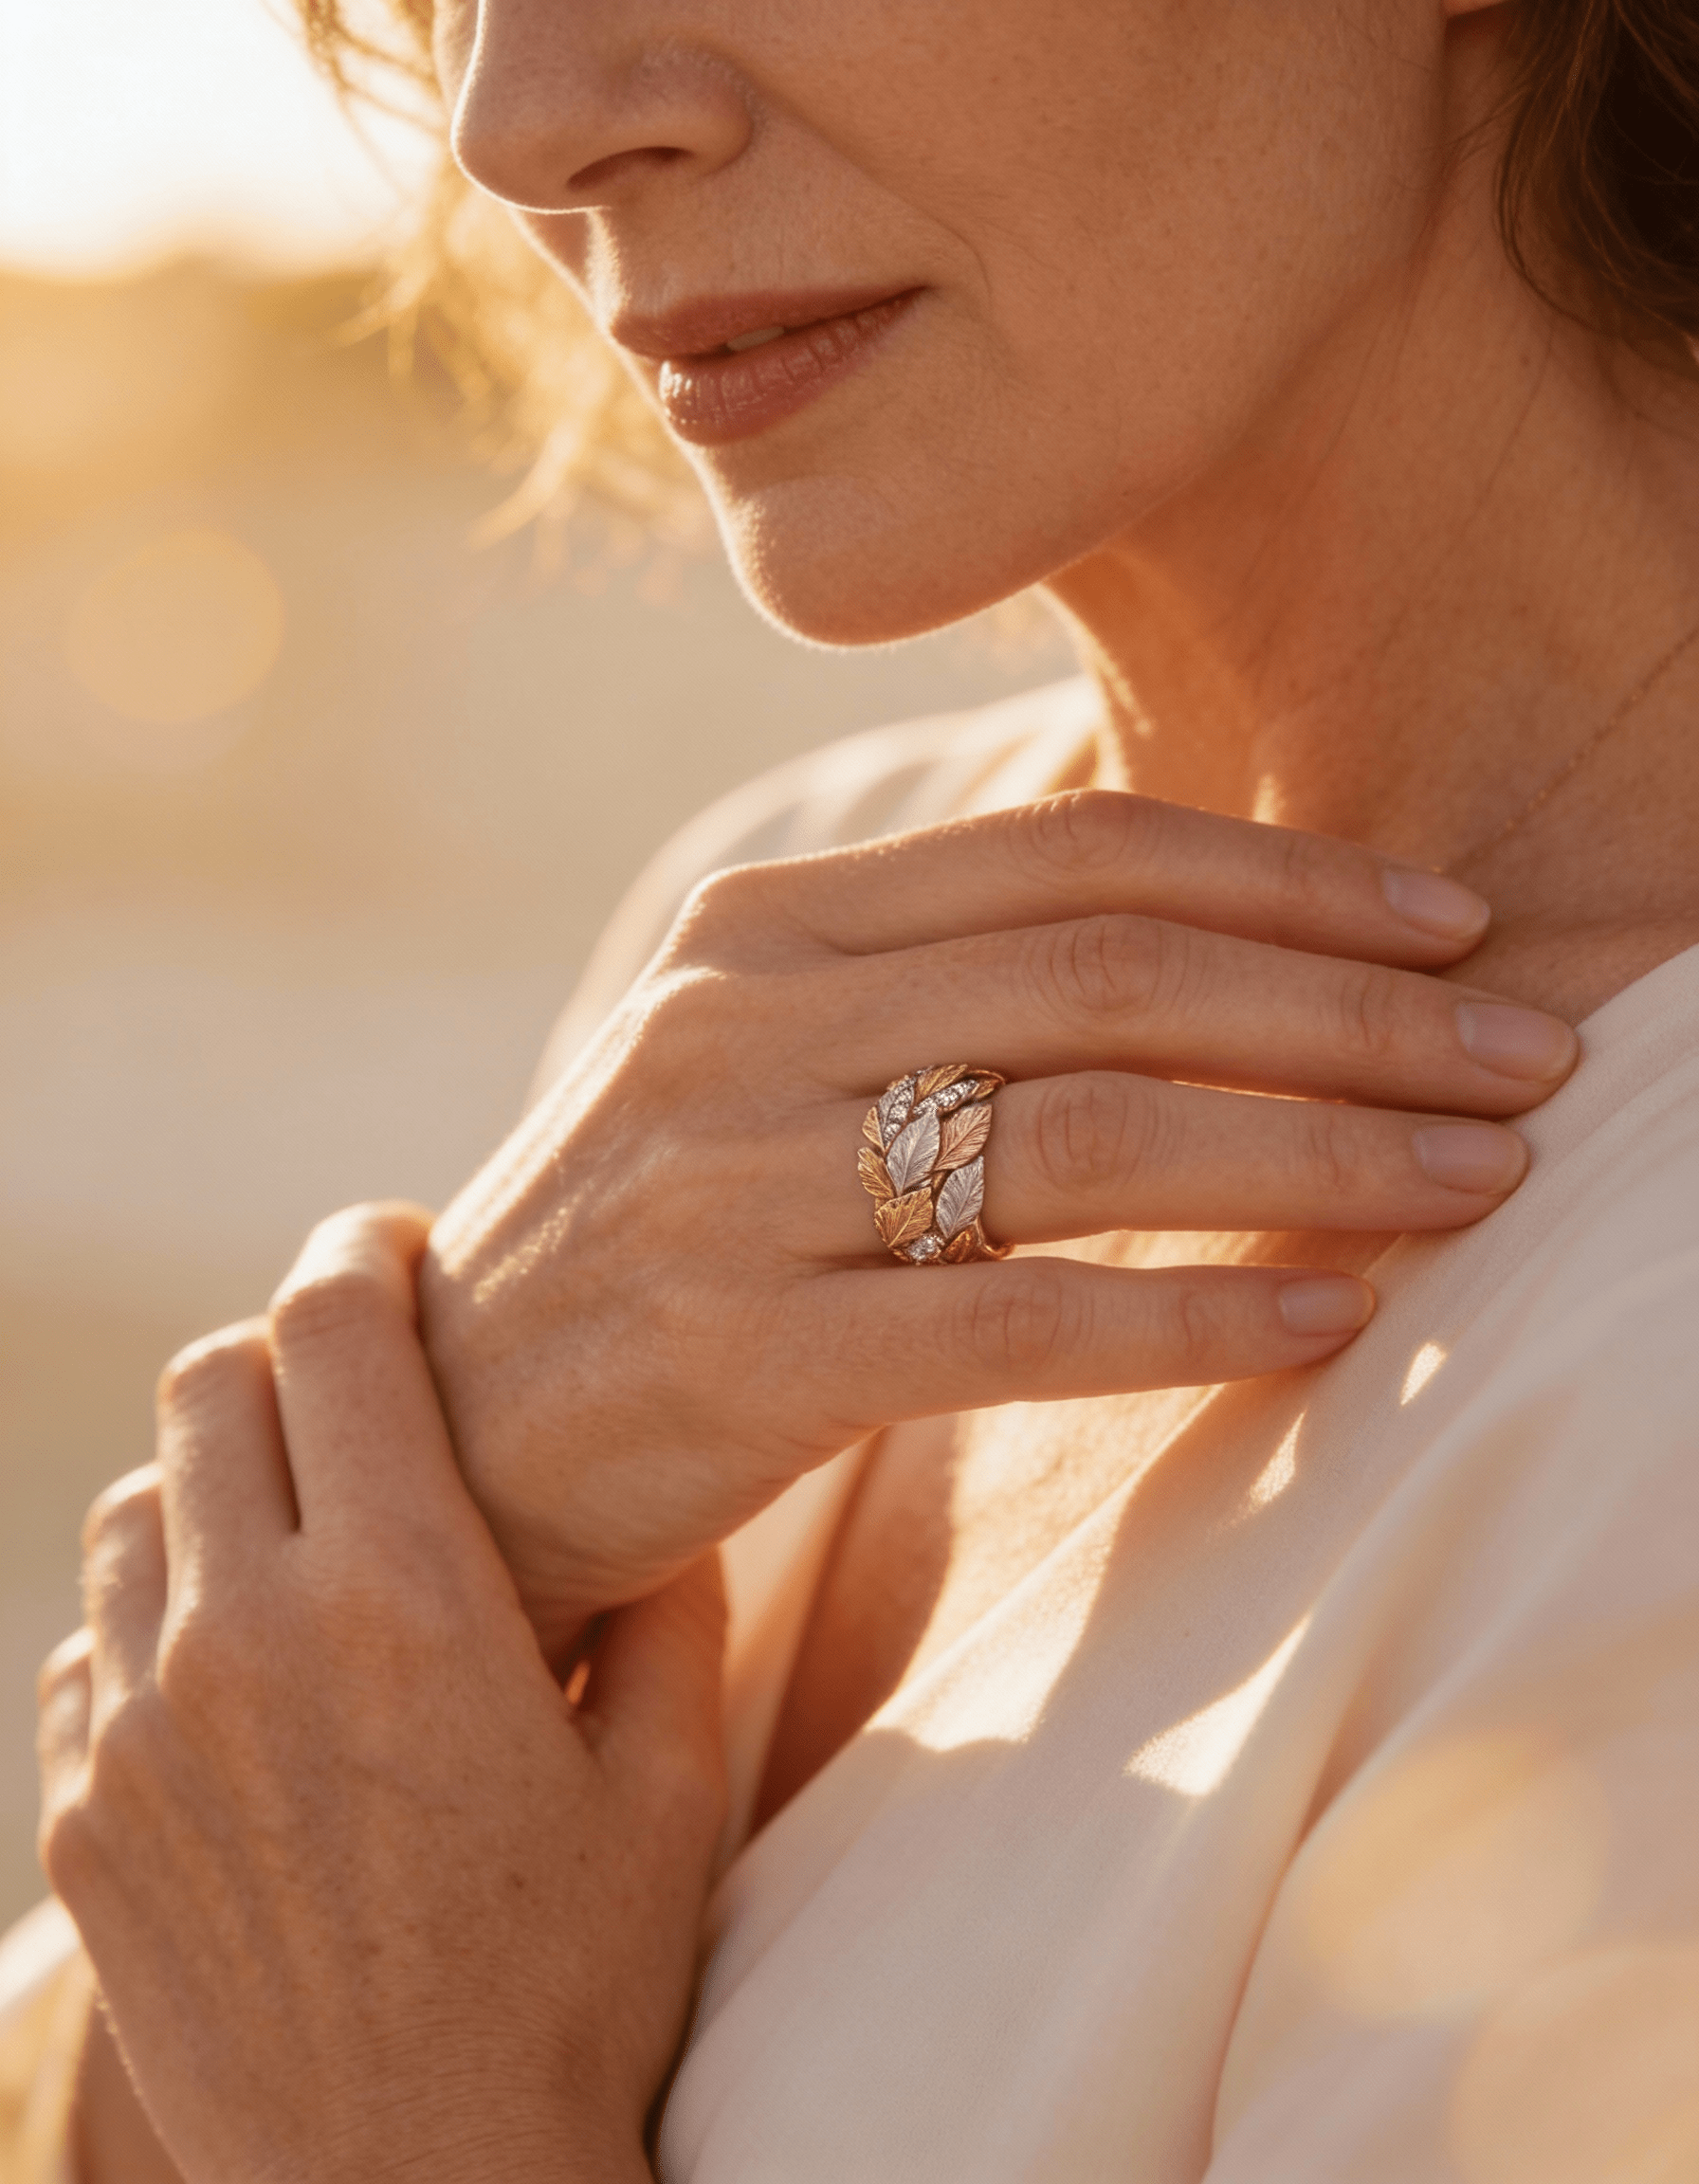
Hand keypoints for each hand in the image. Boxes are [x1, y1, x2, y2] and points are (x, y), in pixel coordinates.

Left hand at [37, 1206, 724, 2183]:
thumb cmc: (572, 1992)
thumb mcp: (669, 1787)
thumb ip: (669, 1609)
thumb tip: (655, 1498)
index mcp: (409, 1604)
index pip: (332, 1330)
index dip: (360, 1249)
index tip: (395, 1246)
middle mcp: (249, 1641)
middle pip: (210, 1382)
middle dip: (286, 1344)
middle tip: (358, 1378)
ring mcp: (140, 1733)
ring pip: (134, 1502)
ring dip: (214, 1476)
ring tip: (298, 1523)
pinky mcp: (82, 1821)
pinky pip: (90, 1642)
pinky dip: (157, 1609)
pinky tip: (238, 1666)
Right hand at [419, 791, 1576, 1652]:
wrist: (455, 1424)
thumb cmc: (663, 1234)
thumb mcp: (760, 1055)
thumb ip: (938, 975)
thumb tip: (1202, 929)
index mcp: (766, 925)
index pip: (1071, 852)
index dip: (1286, 878)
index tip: (1455, 922)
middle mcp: (744, 1024)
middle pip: (1110, 976)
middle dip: (1352, 1009)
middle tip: (1533, 1049)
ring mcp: (736, 1186)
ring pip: (1086, 1134)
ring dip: (1320, 1151)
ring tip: (1486, 1177)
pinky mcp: (747, 1356)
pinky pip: (1020, 1322)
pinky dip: (1196, 1315)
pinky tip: (1330, 1321)